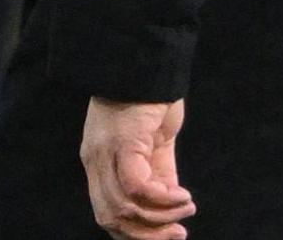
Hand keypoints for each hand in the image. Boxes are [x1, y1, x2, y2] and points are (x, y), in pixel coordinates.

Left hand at [79, 97, 190, 239]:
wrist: (148, 60)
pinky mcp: (123, 141)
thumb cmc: (151, 98)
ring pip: (124, 206)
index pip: (106, 214)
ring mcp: (106, 152)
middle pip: (111, 218)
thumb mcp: (154, 144)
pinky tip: (182, 195)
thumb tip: (170, 205)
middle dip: (148, 236)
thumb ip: (158, 173)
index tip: (167, 236)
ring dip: (161, 217)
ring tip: (186, 208)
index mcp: (99, 163)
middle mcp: (96, 161)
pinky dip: (161, 198)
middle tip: (179, 234)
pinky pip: (137, 186)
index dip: (135, 234)